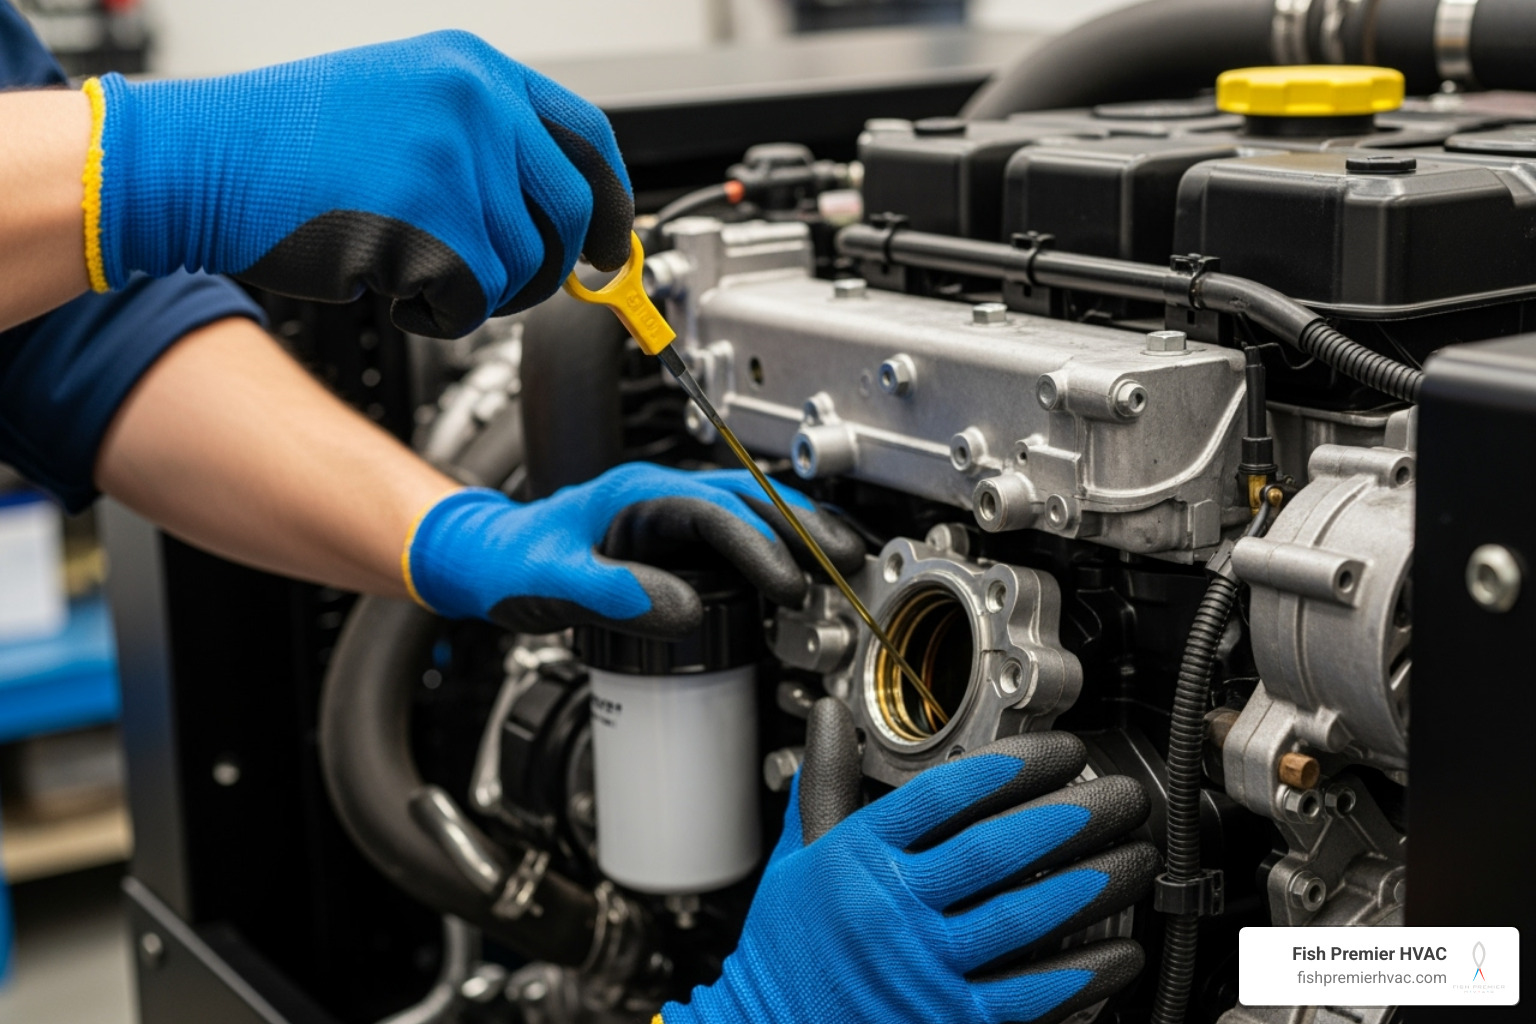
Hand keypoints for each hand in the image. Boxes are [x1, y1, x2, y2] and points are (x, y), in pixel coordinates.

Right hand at [85, 31, 630, 337]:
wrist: (202, 162)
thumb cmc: (290, 141)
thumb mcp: (405, 99)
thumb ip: (486, 141)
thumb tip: (563, 212)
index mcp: (475, 69)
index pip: (589, 140)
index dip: (612, 204)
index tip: (611, 248)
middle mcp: (475, 107)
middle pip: (572, 215)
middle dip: (550, 268)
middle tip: (511, 285)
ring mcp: (454, 164)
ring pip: (522, 268)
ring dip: (476, 291)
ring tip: (414, 267)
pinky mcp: (428, 228)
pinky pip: (473, 302)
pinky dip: (439, 314)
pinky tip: (393, 286)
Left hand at [404, 463, 864, 637]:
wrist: (483, 557)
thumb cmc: (509, 563)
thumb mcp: (551, 582)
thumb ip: (612, 593)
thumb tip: (681, 610)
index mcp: (636, 494)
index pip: (717, 514)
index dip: (759, 548)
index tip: (790, 586)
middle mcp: (658, 494)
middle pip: (749, 497)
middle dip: (803, 525)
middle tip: (849, 558)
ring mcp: (667, 511)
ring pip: (749, 507)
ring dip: (797, 529)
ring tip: (842, 557)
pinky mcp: (670, 535)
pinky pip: (735, 528)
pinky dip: (774, 543)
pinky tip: (796, 567)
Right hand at [661, 700, 1156, 1023]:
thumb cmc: (788, 947)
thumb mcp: (797, 858)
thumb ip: (825, 783)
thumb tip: (832, 715)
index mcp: (855, 858)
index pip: (945, 796)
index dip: (1014, 766)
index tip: (1062, 750)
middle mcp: (890, 910)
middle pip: (996, 850)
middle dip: (1072, 816)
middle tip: (1120, 795)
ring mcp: (922, 969)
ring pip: (1025, 917)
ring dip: (1093, 882)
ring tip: (1137, 854)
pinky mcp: (949, 1023)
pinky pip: (1031, 994)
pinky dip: (1084, 971)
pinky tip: (1123, 950)